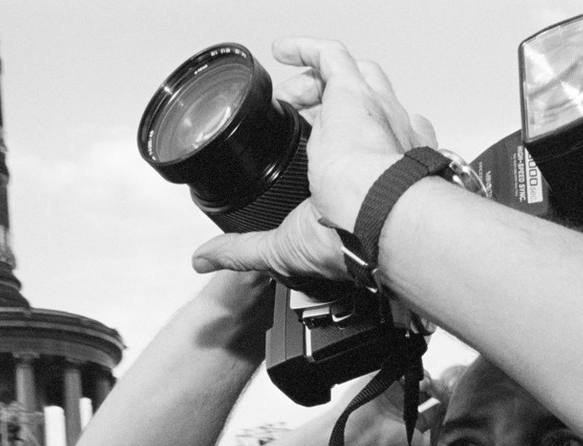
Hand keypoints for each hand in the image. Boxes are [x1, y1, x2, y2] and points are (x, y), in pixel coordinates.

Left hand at [192, 38, 435, 281]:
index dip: (333, 145)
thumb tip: (204, 259)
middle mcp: (377, 144)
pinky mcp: (354, 93)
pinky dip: (307, 49)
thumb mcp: (281, 248)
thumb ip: (242, 250)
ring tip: (285, 92)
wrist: (369, 221)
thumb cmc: (346, 239)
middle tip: (292, 117)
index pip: (358, 151)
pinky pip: (333, 57)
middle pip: (352, 110)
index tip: (311, 154)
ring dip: (311, 81)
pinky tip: (281, 51)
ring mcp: (370, 114)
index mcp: (368, 180)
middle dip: (319, 109)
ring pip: (344, 80)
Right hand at [338, 363, 463, 445]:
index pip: (435, 409)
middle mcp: (403, 407)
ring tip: (425, 385)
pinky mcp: (383, 378)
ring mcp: (393, 391)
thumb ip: (438, 437)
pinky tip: (416, 377)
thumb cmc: (383, 445)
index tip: (451, 399)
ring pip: (417, 377)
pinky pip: (401, 366)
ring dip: (426, 379)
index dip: (445, 403)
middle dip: (437, 388)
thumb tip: (449, 424)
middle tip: (439, 390)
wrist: (355, 435)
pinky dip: (411, 368)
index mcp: (411, 424)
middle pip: (429, 390)